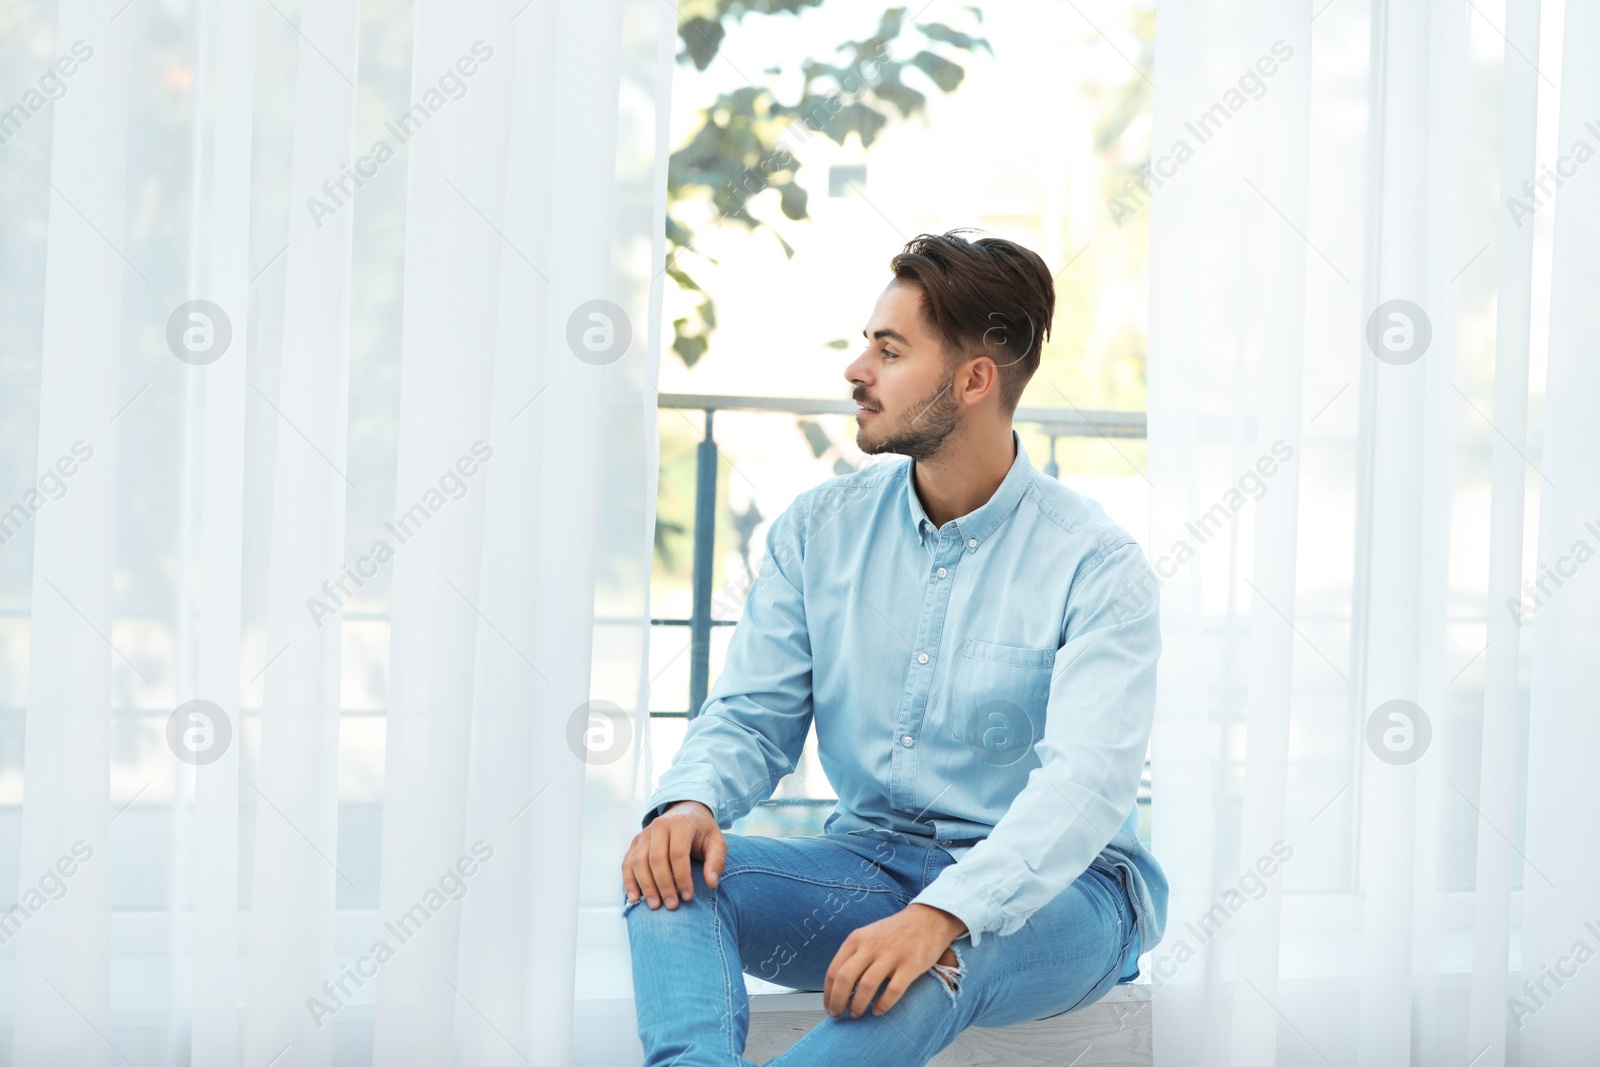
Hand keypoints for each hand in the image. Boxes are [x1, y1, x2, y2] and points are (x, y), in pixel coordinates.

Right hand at [621, 800, 725, 910]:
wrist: (686, 811)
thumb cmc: (701, 831)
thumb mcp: (717, 842)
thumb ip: (716, 862)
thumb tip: (711, 883)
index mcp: (681, 823)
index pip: (678, 854)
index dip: (682, 877)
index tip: (688, 896)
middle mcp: (659, 826)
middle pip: (656, 859)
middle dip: (663, 885)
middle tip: (671, 905)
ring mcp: (645, 833)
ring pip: (639, 862)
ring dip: (646, 886)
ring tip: (655, 905)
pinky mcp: (635, 842)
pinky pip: (628, 862)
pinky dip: (629, 881)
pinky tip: (635, 897)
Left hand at [823, 903, 967, 1018]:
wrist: (928, 918)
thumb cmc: (895, 932)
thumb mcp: (868, 936)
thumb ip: (854, 956)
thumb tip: (839, 988)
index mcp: (856, 939)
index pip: (834, 970)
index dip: (828, 994)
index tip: (829, 1008)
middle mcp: (871, 945)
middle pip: (845, 979)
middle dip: (838, 1002)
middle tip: (838, 1016)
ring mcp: (891, 954)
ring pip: (866, 986)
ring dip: (858, 1006)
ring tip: (857, 1015)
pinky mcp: (911, 964)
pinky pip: (892, 991)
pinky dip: (882, 1005)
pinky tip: (877, 1011)